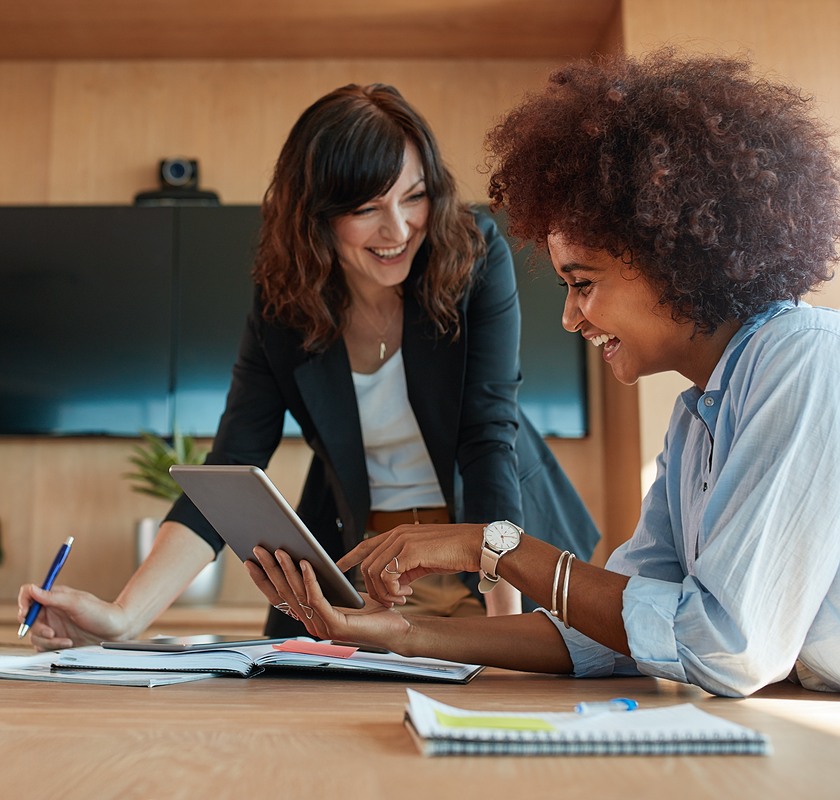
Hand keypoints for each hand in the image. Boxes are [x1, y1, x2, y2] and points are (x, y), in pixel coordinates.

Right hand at [17, 583, 129, 650]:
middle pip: (28, 619)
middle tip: (51, 632)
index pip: (29, 595)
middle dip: (37, 628)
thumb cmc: (101, 613)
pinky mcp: (57, 640)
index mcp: (54, 597)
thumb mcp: (77, 603)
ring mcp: (54, 626)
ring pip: (35, 635)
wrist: (116, 630)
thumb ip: (53, 597)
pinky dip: (52, 647)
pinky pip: (43, 646)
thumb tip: (32, 589)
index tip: (27, 614)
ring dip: (48, 640)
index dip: (24, 603)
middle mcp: (52, 611)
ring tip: (66, 640)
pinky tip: (68, 644)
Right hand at [246, 547, 409, 647]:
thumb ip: (322, 583)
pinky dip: (309, 580)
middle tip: (258, 549)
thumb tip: (303, 558)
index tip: (250, 560)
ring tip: (279, 551)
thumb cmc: (372, 610)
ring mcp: (322, 627)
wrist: (397, 628)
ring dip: (286, 570)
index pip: (280, 597)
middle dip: (269, 570)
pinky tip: (306, 563)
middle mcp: (311, 624)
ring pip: (298, 594)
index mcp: (310, 616)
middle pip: (284, 593)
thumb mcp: (341, 592)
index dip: (263, 580)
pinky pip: (317, 599)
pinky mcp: (335, 625)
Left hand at [335, 523, 484, 605]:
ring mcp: (402, 541)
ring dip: (384, 592)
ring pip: (374, 571)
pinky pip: (388, 575)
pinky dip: (392, 590)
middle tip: (392, 600)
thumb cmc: (454, 552)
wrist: (475, 545)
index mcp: (399, 533)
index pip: (366, 544)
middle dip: (373, 588)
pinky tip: (408, 593)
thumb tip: (394, 582)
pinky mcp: (410, 551)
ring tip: (401, 598)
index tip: (338, 568)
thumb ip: (405, 566)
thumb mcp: (423, 558)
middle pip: (367, 564)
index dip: (349, 557)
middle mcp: (397, 534)